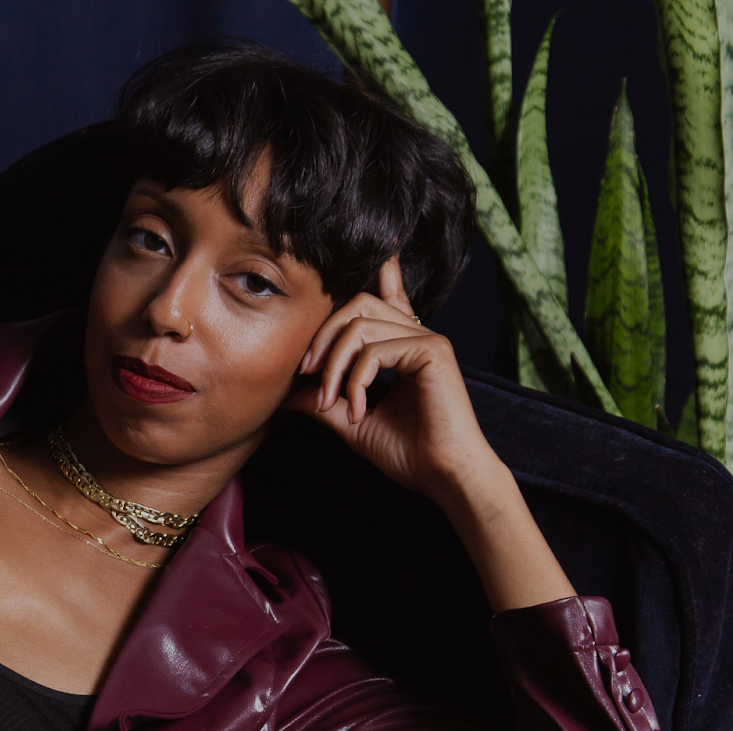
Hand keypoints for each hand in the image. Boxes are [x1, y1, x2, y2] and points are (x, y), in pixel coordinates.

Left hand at [281, 256, 500, 506]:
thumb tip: (288, 393)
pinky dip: (356, 378)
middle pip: (357, 305)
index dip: (380, 271)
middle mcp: (416, 335)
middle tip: (306, 375)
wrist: (444, 477)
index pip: (387, 298)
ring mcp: (427, 340)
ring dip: (334, 364)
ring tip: (330, 401)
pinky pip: (377, 349)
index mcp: (403, 346)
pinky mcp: (433, 352)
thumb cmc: (409, 454)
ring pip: (361, 326)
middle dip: (322, 338)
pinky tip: (357, 408)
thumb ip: (324, 402)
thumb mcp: (352, 422)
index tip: (376, 251)